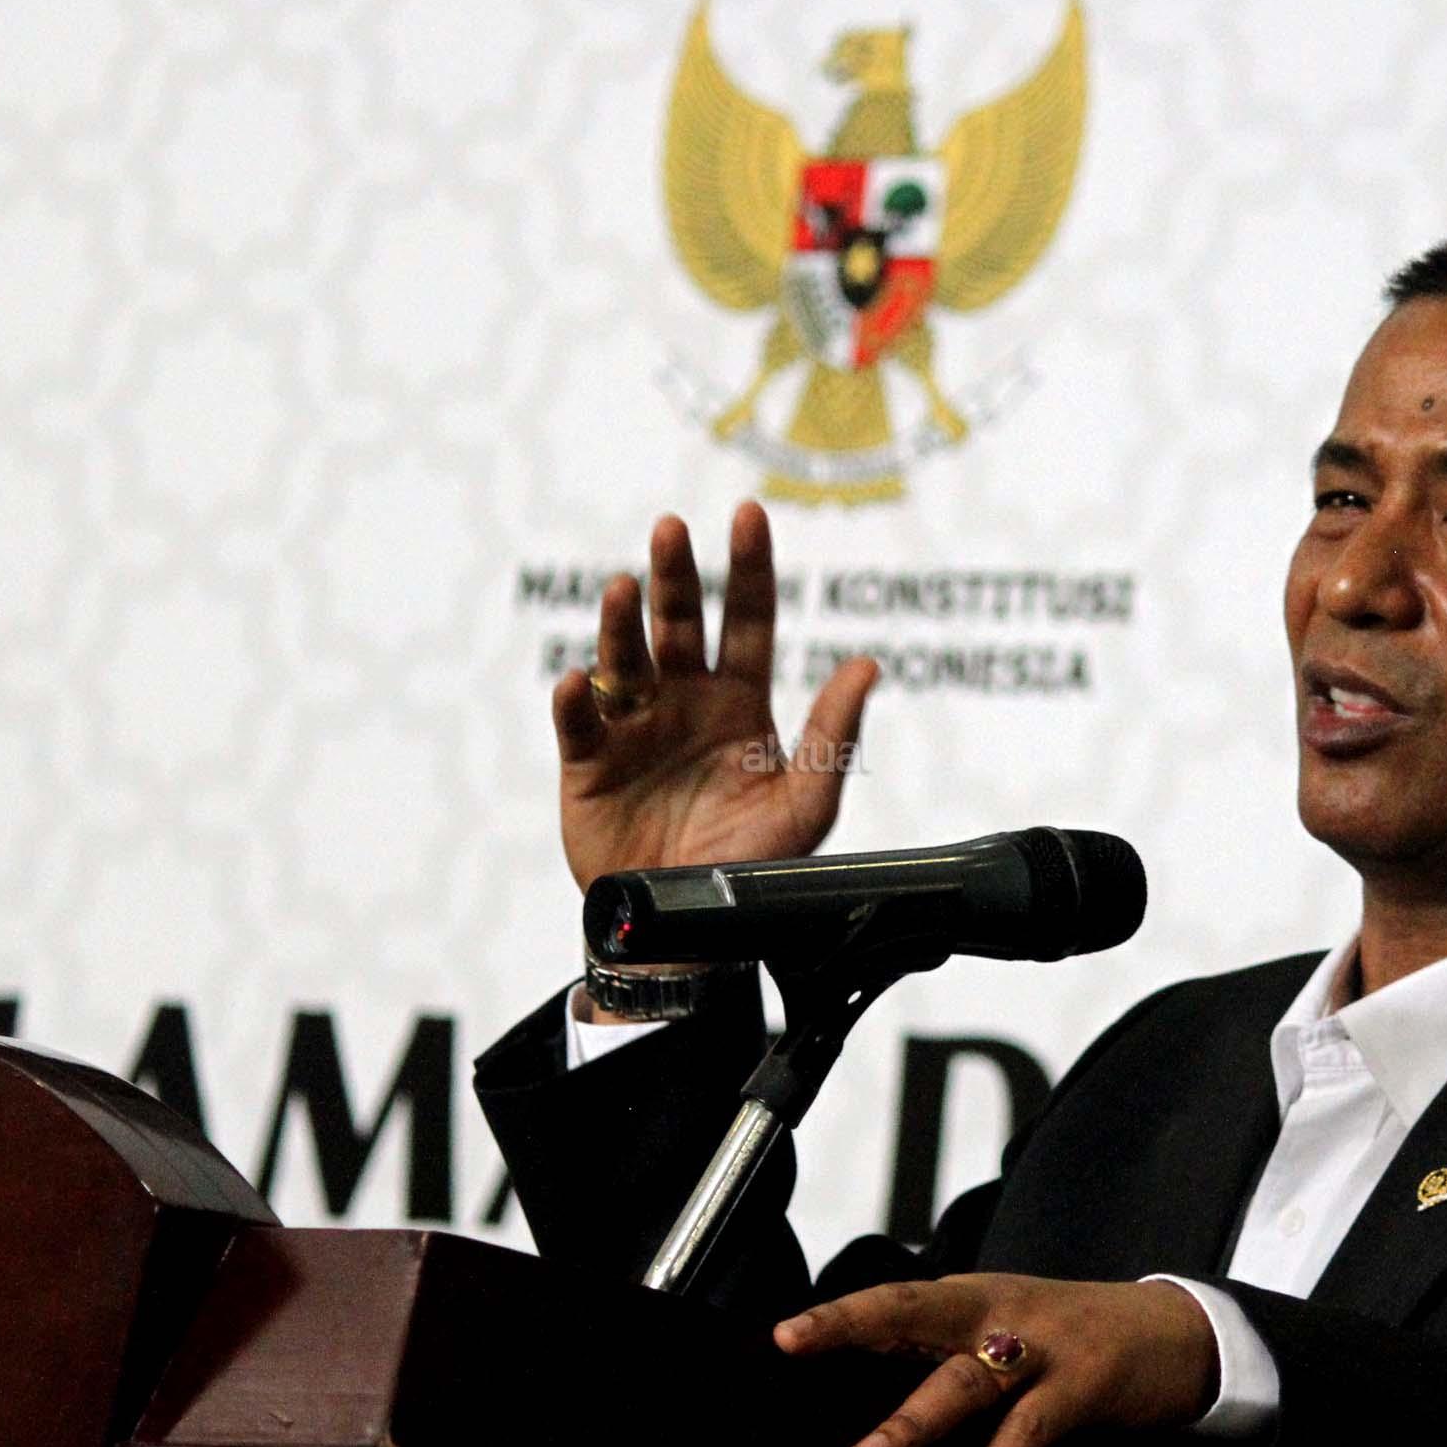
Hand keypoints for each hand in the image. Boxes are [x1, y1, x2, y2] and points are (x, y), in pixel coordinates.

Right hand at [554, 504, 878, 895]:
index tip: (748, 514)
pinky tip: (580, 681)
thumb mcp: (804, 803)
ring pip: (625, 659)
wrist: (683, 932)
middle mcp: (684, 703)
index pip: (748, 620)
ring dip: (623, 623)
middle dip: (677, 576)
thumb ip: (833, 734)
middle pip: (680, 623)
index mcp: (739, 703)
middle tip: (673, 530)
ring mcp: (634, 728)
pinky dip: (577, 699)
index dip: (749, 567)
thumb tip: (869, 664)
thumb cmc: (750, 868)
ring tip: (626, 591)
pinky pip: (580, 722)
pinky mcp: (589, 763)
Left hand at [773, 1274, 1219, 1446]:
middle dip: (851, 1323)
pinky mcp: (1083, 1382)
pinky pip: (1028, 1430)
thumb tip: (876, 1381)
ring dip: (912, 1420)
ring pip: (964, 1379)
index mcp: (974, 1298)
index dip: (839, 1313)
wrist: (1178, 1329)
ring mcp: (1042, 1344)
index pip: (895, 1300)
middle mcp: (998, 1311)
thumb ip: (947, 1347)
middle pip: (914, 1309)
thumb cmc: (1079, 1334)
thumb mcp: (1008, 1328)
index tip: (783, 1332)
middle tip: (795, 1342)